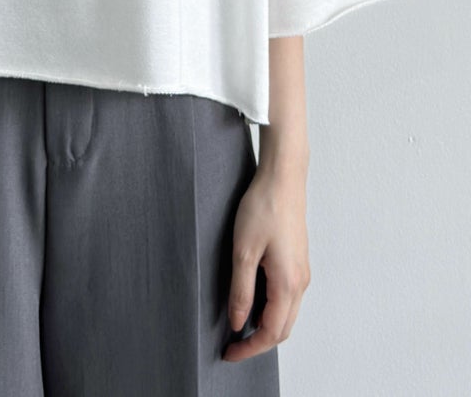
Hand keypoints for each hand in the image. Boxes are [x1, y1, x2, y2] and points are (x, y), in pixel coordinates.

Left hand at [222, 162, 310, 361]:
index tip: (229, 353)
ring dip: (266, 326)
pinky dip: (272, 309)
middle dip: (259, 342)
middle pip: (283, 329)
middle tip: (232, 345)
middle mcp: (301, 282)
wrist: (283, 179)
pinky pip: (288, 297)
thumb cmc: (263, 208)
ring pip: (287, 314)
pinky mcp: (298, 261)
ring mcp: (302, 272)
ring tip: (239, 324)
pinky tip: (253, 300)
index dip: (249, 348)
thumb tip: (239, 323)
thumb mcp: (243, 251)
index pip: (271, 332)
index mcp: (288, 283)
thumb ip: (241, 290)